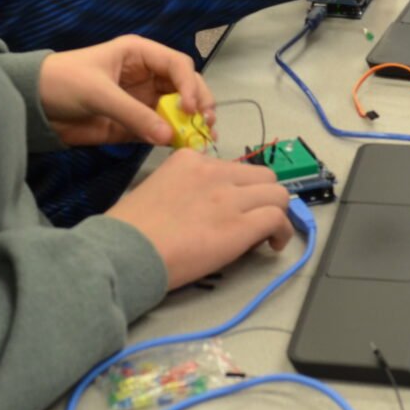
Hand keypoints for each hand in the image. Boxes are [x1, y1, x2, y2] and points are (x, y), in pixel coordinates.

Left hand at [39, 36, 212, 147]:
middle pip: (185, 86)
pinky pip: (160, 130)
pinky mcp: (134, 124)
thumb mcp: (98, 93)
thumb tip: (169, 136)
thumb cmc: (62, 83)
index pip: (177, 65)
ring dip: (192, 123)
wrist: (33, 107)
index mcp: (139, 54)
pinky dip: (174, 138)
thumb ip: (133, 114)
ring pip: (178, 110)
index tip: (192, 107)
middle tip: (206, 124)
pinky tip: (184, 147)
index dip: (190, 84)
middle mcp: (147, 75)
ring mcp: (142, 100)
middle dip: (199, 103)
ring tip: (203, 138)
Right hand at [109, 149, 294, 291]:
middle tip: (253, 220)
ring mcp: (230, 197)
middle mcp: (214, 172)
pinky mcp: (241, 225)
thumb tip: (199, 209)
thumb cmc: (128, 229)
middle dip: (262, 197)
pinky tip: (274, 244)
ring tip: (267, 234)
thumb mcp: (154, 189)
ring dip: (276, 213)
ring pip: (277, 193)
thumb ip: (182, 189)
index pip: (231, 168)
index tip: (229, 209)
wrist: (126, 250)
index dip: (236, 190)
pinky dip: (283, 232)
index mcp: (190, 160)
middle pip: (262, 175)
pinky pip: (278, 218)